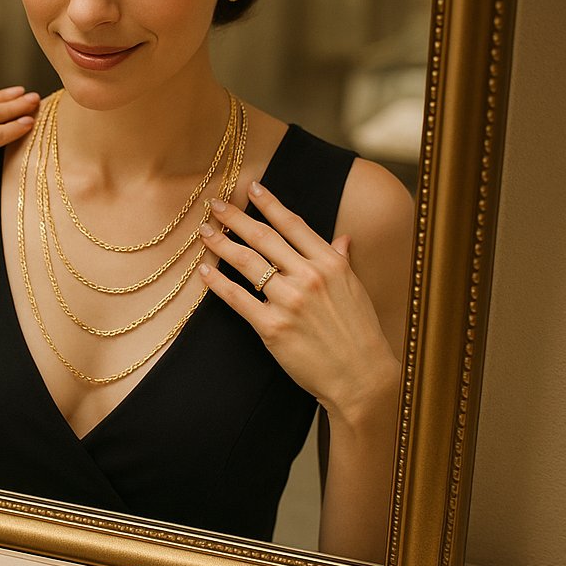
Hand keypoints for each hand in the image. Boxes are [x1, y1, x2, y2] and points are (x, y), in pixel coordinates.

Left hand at [198, 181, 398, 421]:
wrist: (361, 377)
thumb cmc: (359, 333)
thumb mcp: (355, 290)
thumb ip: (342, 260)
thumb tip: (342, 238)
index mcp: (331, 263)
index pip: (293, 224)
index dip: (270, 204)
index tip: (252, 187)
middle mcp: (309, 277)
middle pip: (264, 238)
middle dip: (235, 218)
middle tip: (214, 204)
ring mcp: (289, 301)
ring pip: (246, 263)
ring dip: (221, 244)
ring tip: (204, 232)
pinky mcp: (272, 327)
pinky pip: (237, 298)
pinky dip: (217, 282)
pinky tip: (204, 270)